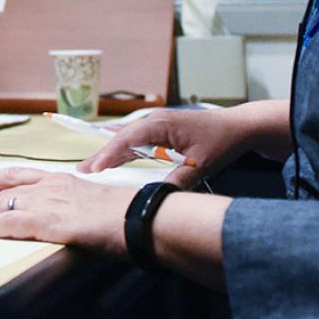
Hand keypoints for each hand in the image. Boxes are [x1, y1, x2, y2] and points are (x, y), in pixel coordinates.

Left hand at [0, 168, 133, 255]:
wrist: (140, 219)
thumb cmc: (127, 216)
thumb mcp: (95, 206)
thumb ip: (77, 210)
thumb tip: (73, 222)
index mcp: (62, 181)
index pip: (20, 176)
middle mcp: (51, 187)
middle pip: (5, 191)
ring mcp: (49, 202)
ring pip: (3, 206)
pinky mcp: (49, 221)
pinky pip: (11, 223)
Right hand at [78, 105, 260, 189]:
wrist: (238, 127)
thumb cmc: (221, 142)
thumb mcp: (201, 165)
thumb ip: (178, 181)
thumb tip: (157, 197)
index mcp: (162, 124)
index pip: (129, 139)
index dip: (110, 154)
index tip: (95, 169)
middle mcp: (155, 121)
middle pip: (121, 138)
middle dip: (101, 155)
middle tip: (81, 172)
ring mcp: (156, 125)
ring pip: (126, 139)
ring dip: (109, 153)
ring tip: (89, 169)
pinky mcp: (160, 131)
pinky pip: (135, 141)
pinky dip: (122, 151)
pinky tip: (110, 159)